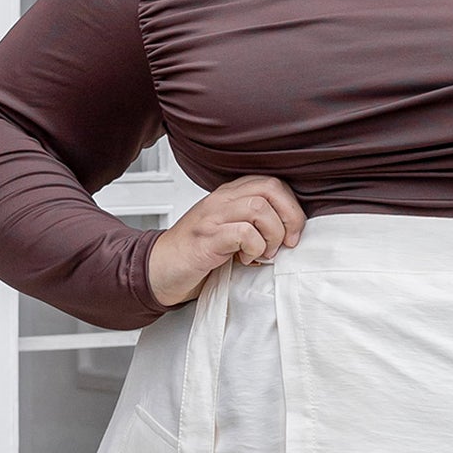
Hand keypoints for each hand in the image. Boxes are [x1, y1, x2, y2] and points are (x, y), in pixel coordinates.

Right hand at [148, 175, 305, 307]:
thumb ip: (254, 223)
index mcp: (229, 195)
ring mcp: (212, 216)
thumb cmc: (196, 253)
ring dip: (272, 235)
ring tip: (262, 253)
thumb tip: (290, 232)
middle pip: (270, 188)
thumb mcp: (229, 231)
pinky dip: (254, 248)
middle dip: (290, 217)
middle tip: (287, 242)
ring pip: (260, 208)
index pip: (272, 183)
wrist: (159, 269)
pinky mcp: (207, 237)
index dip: (291, 207)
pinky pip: (244, 232)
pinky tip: (245, 259)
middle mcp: (221, 200)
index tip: (293, 232)